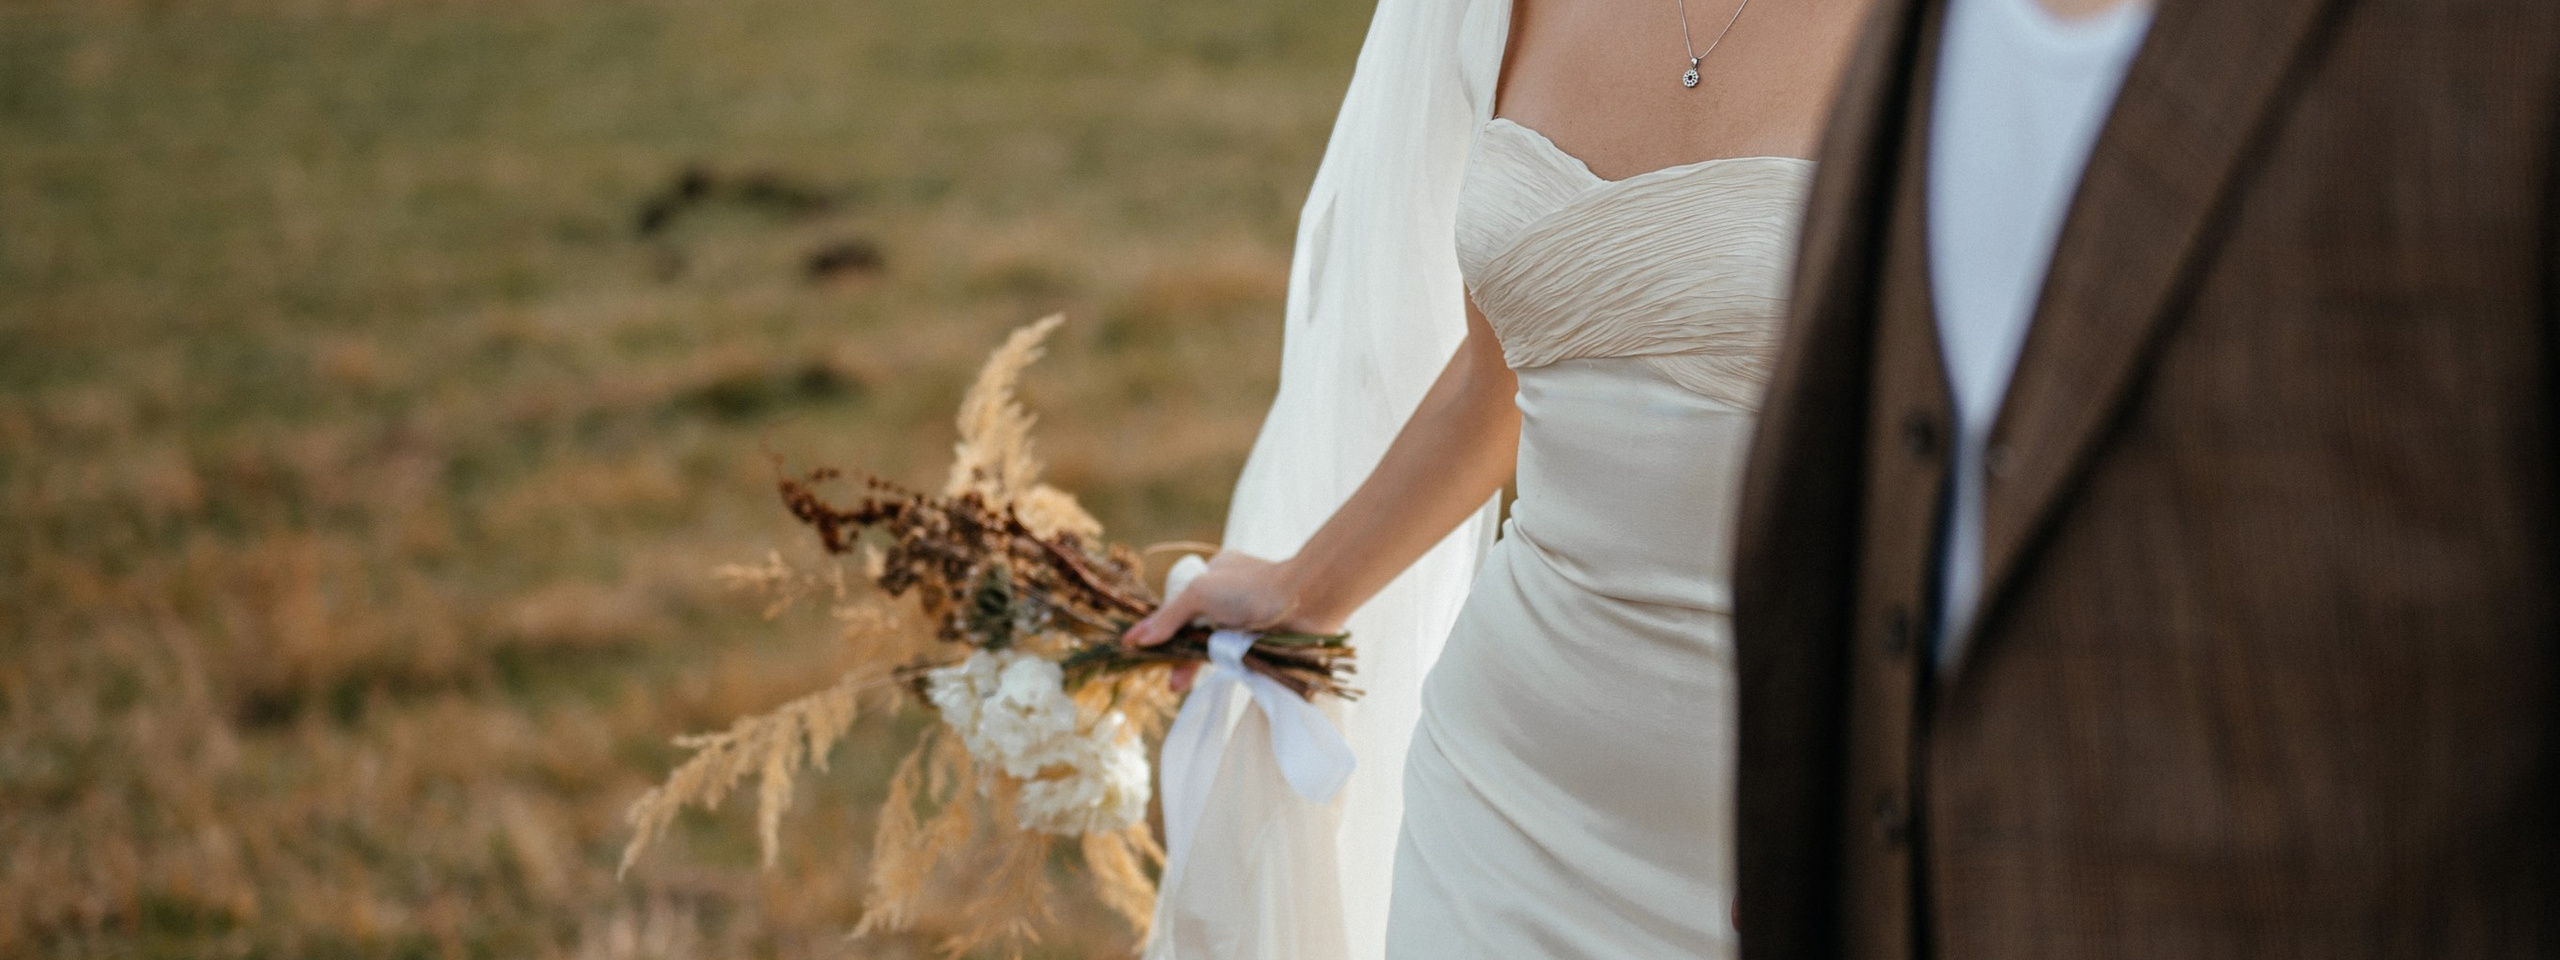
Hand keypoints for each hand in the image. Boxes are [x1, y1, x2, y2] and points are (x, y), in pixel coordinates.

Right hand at [1122, 552, 1331, 681]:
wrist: (1306, 605)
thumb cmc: (1251, 590)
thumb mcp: (1200, 594)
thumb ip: (1169, 616)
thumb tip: (1137, 640)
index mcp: (1215, 572)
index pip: (1180, 604)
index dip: (1160, 627)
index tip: (1138, 647)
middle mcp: (1230, 595)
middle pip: (1193, 628)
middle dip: (1175, 653)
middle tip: (1164, 678)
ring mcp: (1245, 619)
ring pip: (1210, 645)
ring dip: (1192, 665)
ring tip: (1177, 686)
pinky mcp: (1260, 641)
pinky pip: (1230, 657)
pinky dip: (1215, 668)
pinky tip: (1201, 681)